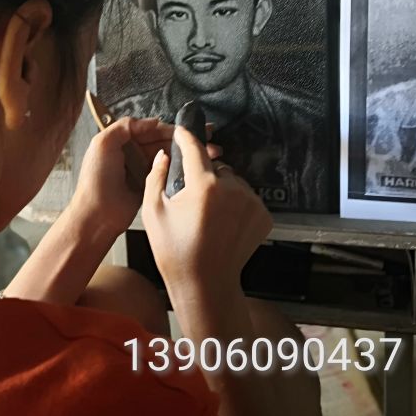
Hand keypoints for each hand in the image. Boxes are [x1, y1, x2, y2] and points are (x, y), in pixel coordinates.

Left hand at [69, 117, 219, 239]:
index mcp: (122, 139)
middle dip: (187, 138)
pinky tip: (201, 164)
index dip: (172, 128)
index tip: (191, 128)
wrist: (97, 215)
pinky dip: (185, 167)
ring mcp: (144, 168)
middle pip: (165, 140)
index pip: (152, 129)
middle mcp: (135, 151)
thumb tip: (154, 120)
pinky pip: (170, 171)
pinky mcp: (152, 184)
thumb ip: (125, 126)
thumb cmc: (97, 179)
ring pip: (171, 155)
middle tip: (210, 135)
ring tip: (214, 150)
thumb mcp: (103, 144)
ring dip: (190, 151)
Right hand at [141, 126, 271, 300]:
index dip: (186, 137)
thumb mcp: (153, 212)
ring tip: (209, 215)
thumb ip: (156, 177)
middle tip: (193, 199)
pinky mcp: (263, 216)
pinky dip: (236, 205)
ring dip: (223, 190)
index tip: (182, 130)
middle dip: (205, 176)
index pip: (194, 148)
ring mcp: (251, 203)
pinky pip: (247, 198)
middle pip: (216, 167)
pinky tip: (223, 223)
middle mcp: (233, 189)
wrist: (206, 284)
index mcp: (204, 185)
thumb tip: (163, 155)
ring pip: (234, 182)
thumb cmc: (175, 252)